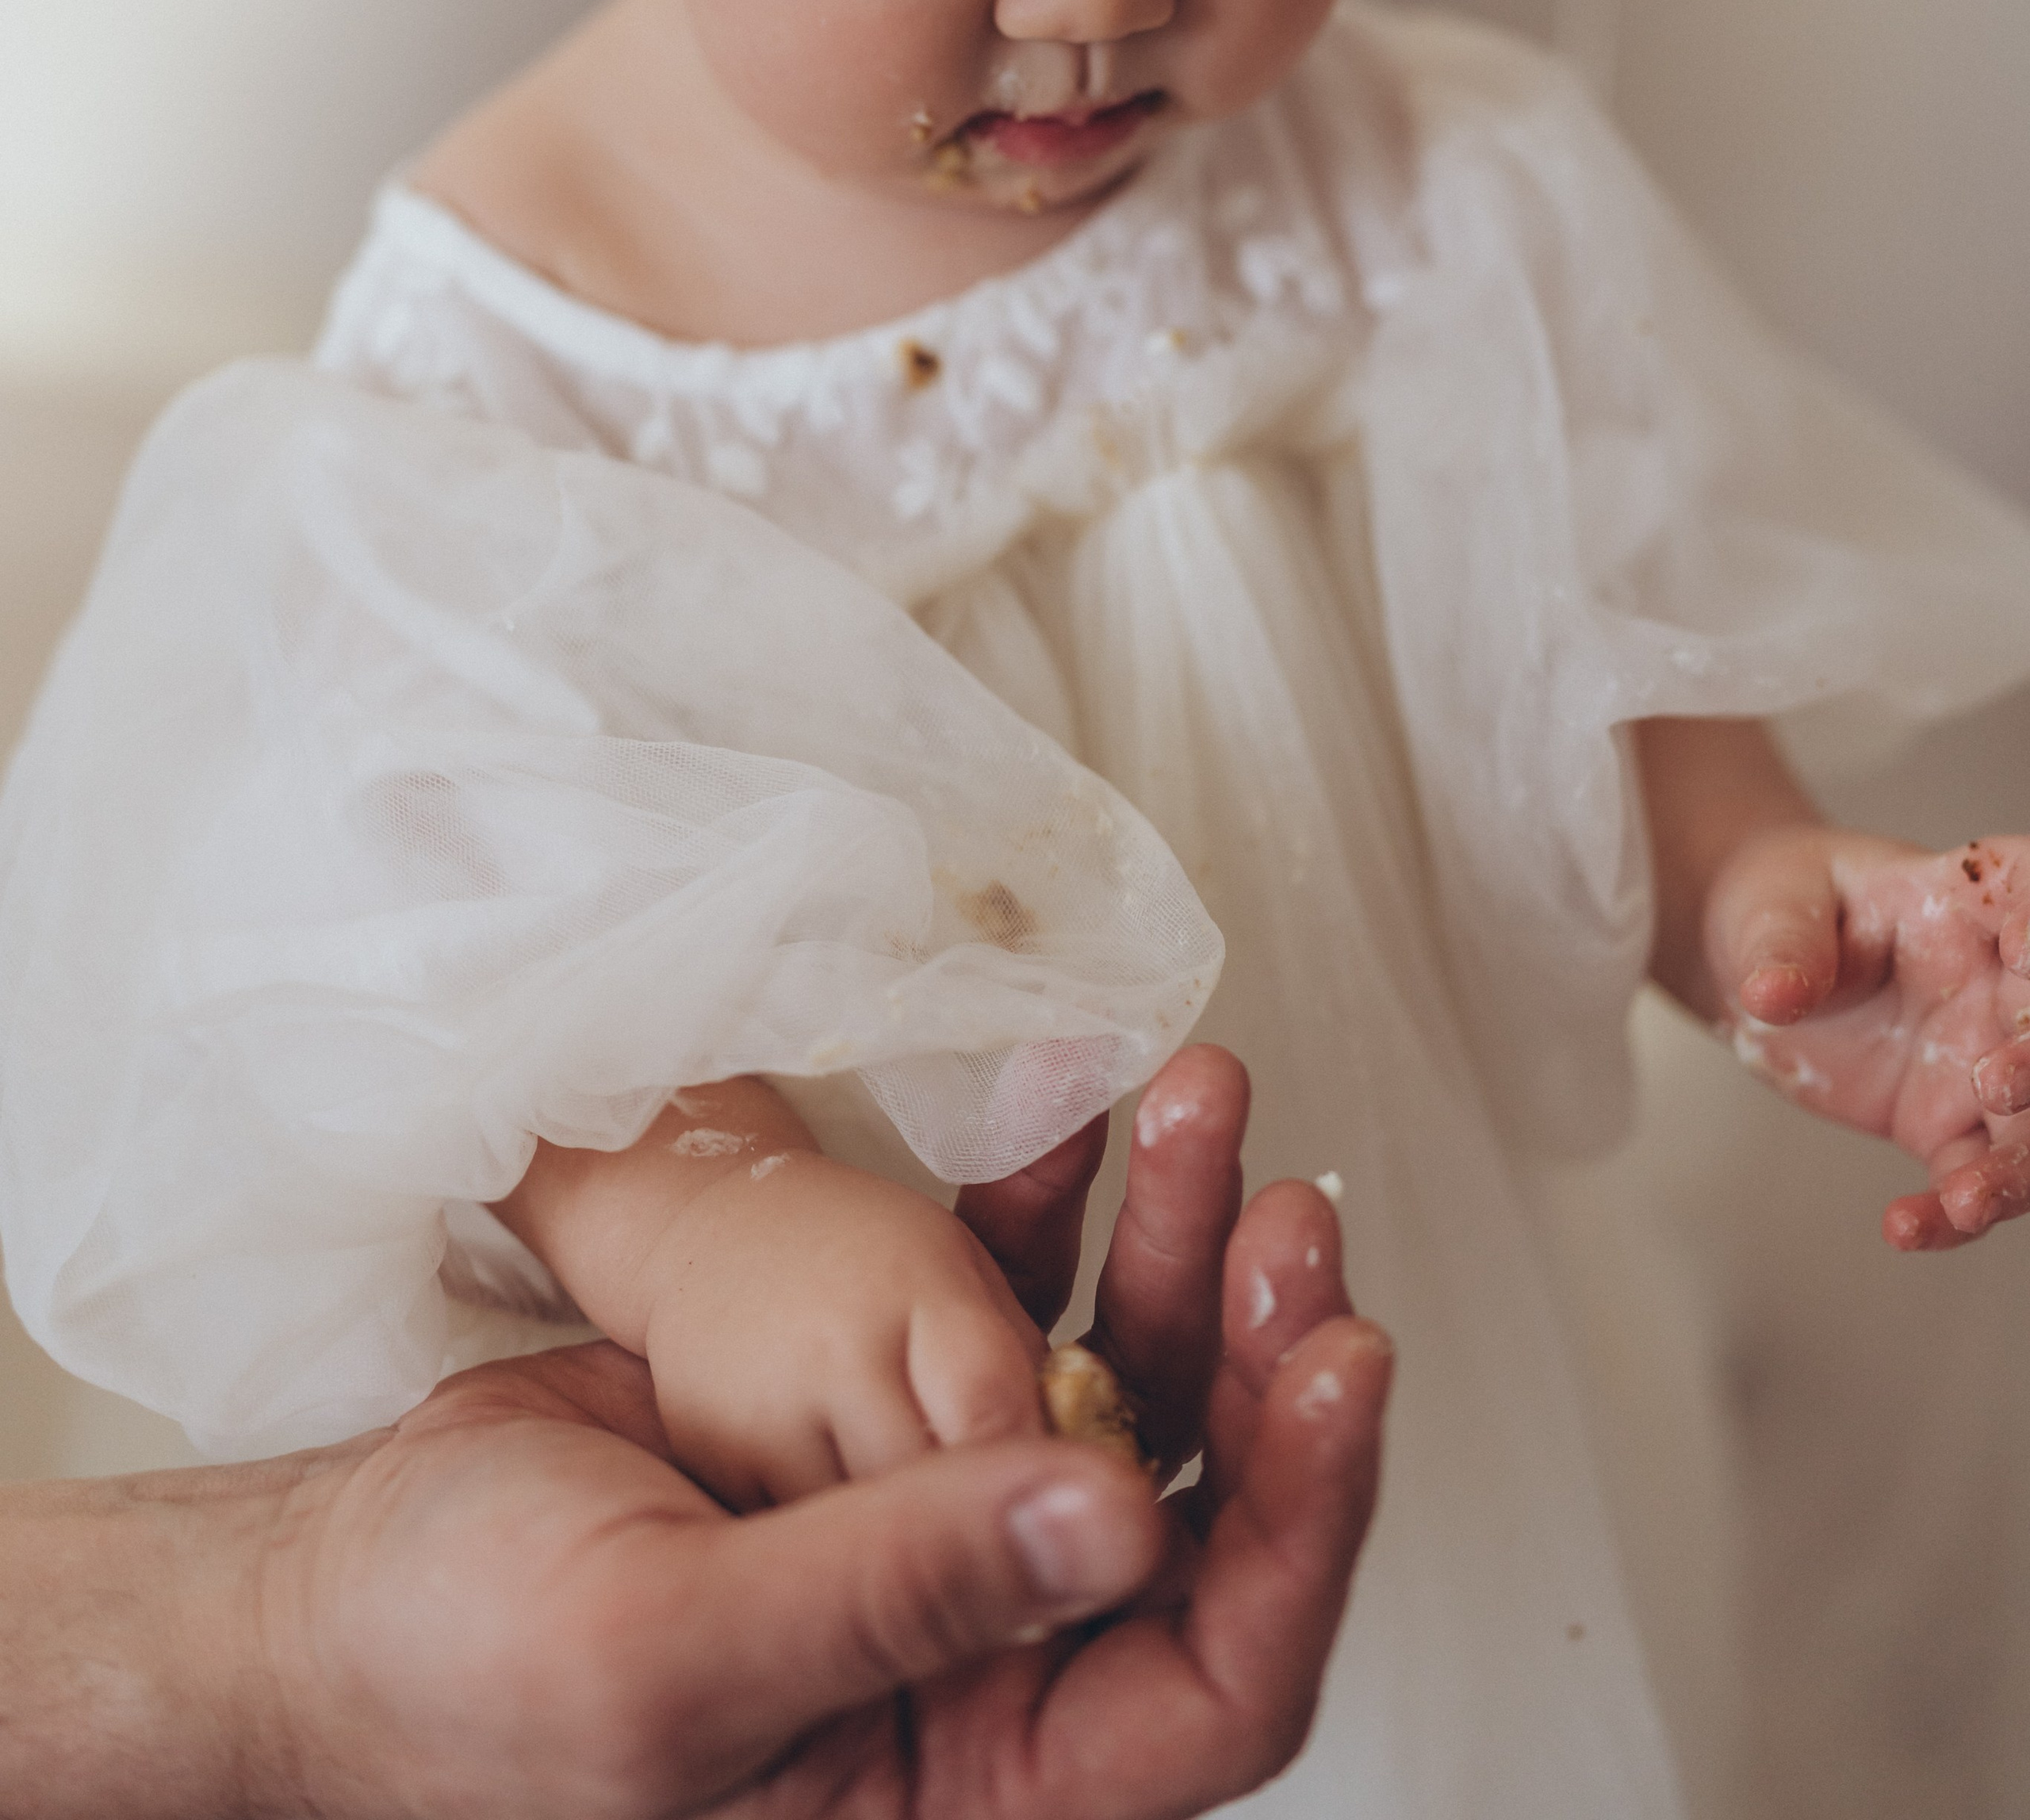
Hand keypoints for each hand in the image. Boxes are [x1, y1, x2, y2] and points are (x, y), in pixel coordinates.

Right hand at [0, 1046, 1385, 1819]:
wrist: (335, 1580)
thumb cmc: (457, 1670)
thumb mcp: (672, 1657)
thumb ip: (897, 1591)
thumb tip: (1117, 1512)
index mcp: (962, 1792)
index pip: (1207, 1687)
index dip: (1302, 1534)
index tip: (1343, 1366)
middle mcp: (984, 1676)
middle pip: (1192, 1517)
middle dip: (1260, 1358)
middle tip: (1293, 1214)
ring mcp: (944, 1535)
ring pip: (1121, 1389)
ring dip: (1173, 1247)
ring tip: (1206, 1108)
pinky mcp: (887, 1420)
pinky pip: (1011, 1310)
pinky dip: (1055, 1207)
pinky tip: (1086, 1112)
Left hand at [1709, 824, 2029, 1249]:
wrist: (1758, 965)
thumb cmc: (1783, 909)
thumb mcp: (1775, 911)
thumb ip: (1785, 947)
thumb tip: (1772, 993)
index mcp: (1973, 903)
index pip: (2029, 897)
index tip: (2023, 951)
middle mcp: (2002, 986)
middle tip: (1996, 1084)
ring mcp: (1986, 1063)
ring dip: (2019, 1168)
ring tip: (1968, 1199)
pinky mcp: (1952, 1126)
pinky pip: (1971, 1178)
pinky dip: (1951, 1214)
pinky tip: (1907, 1229)